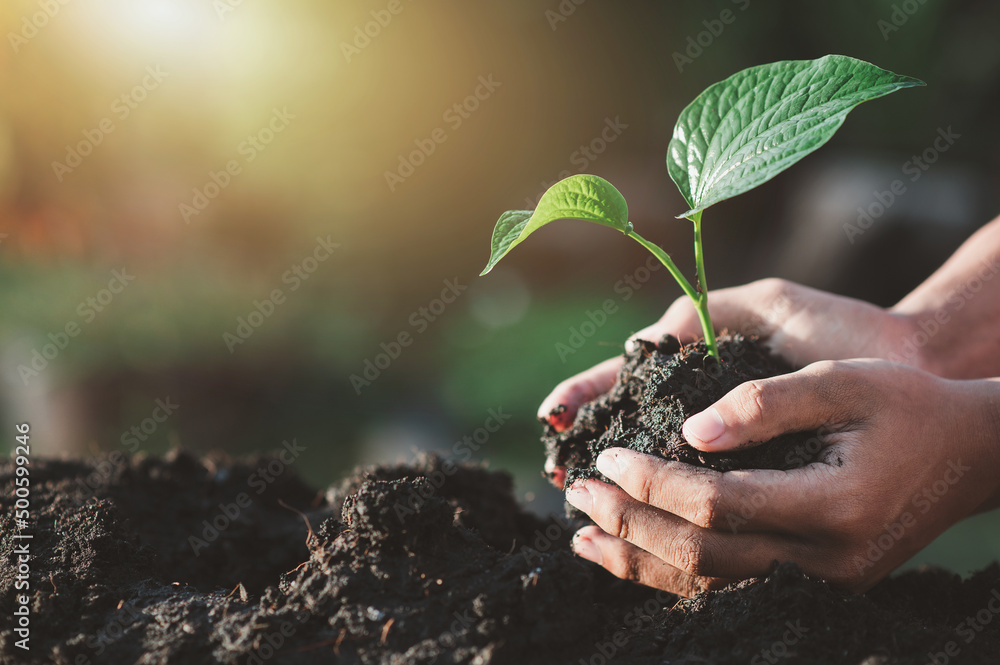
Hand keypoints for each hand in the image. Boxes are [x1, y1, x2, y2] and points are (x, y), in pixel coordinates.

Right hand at [539, 278, 918, 485]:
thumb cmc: (839, 326)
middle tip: (560, 471)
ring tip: (584, 501)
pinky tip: (645, 523)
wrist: (910, 366)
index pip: (625, 379)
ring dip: (619, 484)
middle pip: (629, 430)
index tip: (552, 414)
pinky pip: (705, 495)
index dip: (584, 395)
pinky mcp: (759, 476)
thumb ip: (704, 313)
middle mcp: (706, 409)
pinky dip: (670, 509)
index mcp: (697, 363)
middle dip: (589, 448)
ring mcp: (729, 445)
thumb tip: (641, 346)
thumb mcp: (767, 304)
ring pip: (659, 469)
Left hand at [563, 360, 999, 594]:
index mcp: (833, 506)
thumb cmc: (906, 405)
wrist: (968, 454)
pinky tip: (635, 556)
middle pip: (704, 556)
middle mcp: (826, 560)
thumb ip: (763, 404)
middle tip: (578, 493)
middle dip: (631, 525)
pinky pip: (731, 586)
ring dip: (641, 561)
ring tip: (584, 535)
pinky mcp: (814, 583)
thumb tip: (687, 432)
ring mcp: (822, 582)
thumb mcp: (842, 382)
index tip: (608, 453)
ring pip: (711, 585)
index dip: (652, 481)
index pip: (717, 504)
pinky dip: (675, 573)